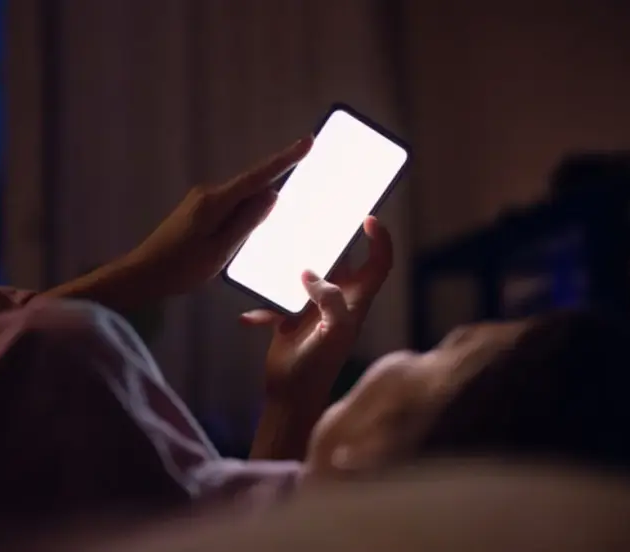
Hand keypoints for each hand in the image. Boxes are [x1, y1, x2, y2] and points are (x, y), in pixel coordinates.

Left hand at [124, 136, 313, 297]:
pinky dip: (244, 212)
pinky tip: (250, 227)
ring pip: (240, 198)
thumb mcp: (220, 250)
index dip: (284, 159)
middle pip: (251, 185)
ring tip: (280, 216)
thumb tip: (272, 194)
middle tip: (302, 182)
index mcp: (216, 201)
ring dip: (258, 205)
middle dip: (276, 182)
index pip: (258, 176)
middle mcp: (208, 194)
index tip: (307, 142)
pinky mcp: (198, 211)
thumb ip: (246, 222)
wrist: (142, 274)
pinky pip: (230, 206)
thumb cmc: (181, 267)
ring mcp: (201, 201)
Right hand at [240, 216, 393, 400]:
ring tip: (274, 253)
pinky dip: (262, 309)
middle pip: (340, 261)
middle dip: (330, 240)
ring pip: (306, 275)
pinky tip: (249, 319)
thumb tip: (309, 273)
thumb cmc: (317, 367)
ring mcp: (313, 308)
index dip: (380, 240)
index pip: (378, 264)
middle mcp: (337, 301)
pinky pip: (275, 302)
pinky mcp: (290, 318)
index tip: (368, 219)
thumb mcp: (332, 333)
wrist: (290, 397)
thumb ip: (329, 301)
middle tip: (314, 219)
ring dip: (290, 267)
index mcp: (354, 302)